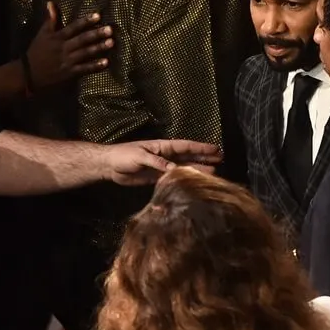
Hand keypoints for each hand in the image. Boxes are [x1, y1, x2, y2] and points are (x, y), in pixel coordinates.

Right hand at [25, 2, 112, 89]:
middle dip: (96, 34)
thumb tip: (51, 2)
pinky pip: (84, 69)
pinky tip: (106, 62)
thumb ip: (50, 19)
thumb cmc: (37, 52)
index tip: (98, 16)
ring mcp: (67, 61)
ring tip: (111, 43)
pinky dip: (95, 66)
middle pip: (82, 39)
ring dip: (99, 48)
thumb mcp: (42, 34)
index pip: (74, 27)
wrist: (28, 74)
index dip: (86, 21)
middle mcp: (64, 48)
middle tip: (110, 29)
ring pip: (85, 53)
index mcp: (58, 37)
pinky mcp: (69, 73)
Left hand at [104, 140, 222, 185]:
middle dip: (204, 158)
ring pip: (184, 168)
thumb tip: (175, 169)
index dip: (200, 148)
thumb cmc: (123, 155)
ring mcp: (162, 167)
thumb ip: (158, 162)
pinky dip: (183, 180)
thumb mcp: (141, 156)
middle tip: (220, 159)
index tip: (215, 149)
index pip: (185, 146)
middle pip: (188, 156)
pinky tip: (193, 182)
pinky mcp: (156, 178)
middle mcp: (165, 156)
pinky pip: (174, 178)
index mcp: (163, 147)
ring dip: (197, 169)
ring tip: (213, 172)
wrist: (109, 166)